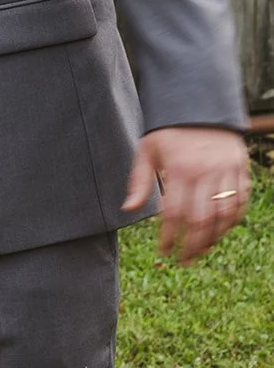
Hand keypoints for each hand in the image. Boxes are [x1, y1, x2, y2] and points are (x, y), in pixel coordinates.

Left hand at [123, 126, 250, 263]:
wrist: (199, 106)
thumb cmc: (169, 131)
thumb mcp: (147, 150)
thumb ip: (139, 180)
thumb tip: (128, 209)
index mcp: (179, 168)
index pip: (175, 213)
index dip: (169, 237)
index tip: (163, 250)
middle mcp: (206, 172)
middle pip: (202, 220)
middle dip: (192, 246)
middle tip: (183, 261)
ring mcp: (226, 171)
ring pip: (225, 215)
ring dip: (214, 238)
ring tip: (200, 250)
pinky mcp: (241, 169)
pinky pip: (241, 203)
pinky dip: (232, 221)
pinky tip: (220, 231)